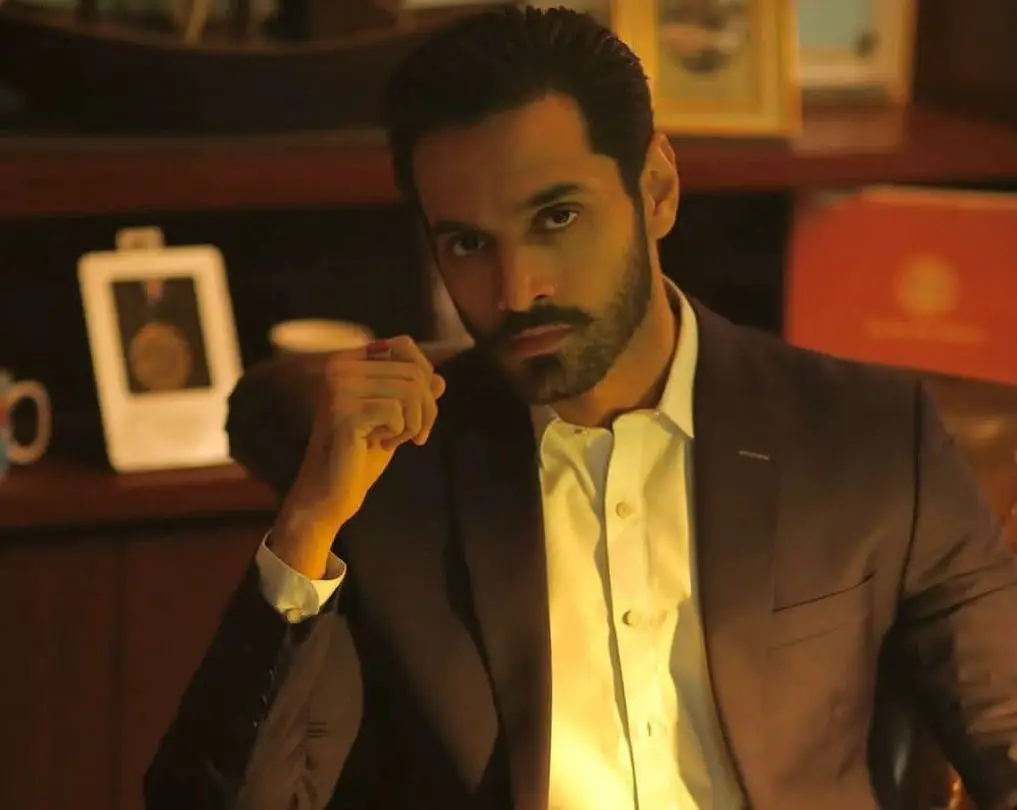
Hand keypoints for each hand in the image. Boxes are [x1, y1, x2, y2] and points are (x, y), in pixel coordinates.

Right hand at [270, 336, 445, 576]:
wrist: (331, 492)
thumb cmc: (361, 453)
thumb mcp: (394, 419)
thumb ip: (414, 396)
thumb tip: (440, 379)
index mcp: (348, 360)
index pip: (404, 345)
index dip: (423, 378)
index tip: (418, 411)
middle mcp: (339, 367)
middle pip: (413, 370)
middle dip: (426, 408)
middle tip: (415, 436)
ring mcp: (339, 388)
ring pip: (411, 390)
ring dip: (415, 422)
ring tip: (393, 440)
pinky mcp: (344, 412)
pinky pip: (398, 412)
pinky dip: (401, 433)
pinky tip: (380, 445)